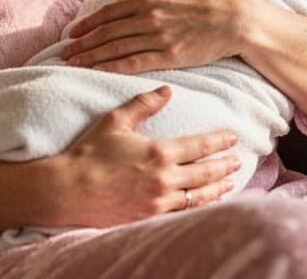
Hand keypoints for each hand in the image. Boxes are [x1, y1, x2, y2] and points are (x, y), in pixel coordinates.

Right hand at [46, 86, 239, 226]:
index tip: (232, 137)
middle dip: (224, 166)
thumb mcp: (115, 121)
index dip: (219, 142)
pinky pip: (183, 211)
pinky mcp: (150, 216)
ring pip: (199, 195)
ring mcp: (159, 200)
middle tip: (238, 160)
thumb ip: (143, 104)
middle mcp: (164, 178)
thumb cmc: (89, 153)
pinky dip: (199, 205)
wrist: (68, 190)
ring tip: (230, 182)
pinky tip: (205, 202)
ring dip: (217, 188)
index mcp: (159, 152)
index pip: (199, 146)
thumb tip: (167, 90)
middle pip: (205, 172)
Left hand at [62, 0, 263, 73]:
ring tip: (73, 63)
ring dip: (91, 56)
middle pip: (107, 31)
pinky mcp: (168, 56)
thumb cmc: (205, 1)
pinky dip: (112, 67)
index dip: (88, 23)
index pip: (109, 12)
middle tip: (64, 51)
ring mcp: (157, 37)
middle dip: (83, 42)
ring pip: (116, 48)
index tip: (72, 32)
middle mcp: (148, 16)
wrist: (234, 18)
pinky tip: (98, 71)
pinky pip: (134, 63)